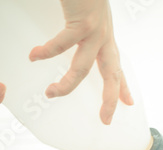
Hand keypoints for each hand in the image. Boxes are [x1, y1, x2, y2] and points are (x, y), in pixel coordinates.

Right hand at [29, 0, 132, 124]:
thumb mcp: (85, 15)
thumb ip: (79, 30)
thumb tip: (71, 41)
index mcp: (105, 36)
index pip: (116, 67)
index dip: (122, 87)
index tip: (128, 103)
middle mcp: (104, 36)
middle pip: (111, 76)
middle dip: (109, 101)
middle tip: (105, 120)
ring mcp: (96, 30)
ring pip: (82, 69)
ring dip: (66, 85)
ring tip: (50, 93)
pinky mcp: (84, 22)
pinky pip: (63, 45)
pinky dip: (47, 52)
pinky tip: (35, 56)